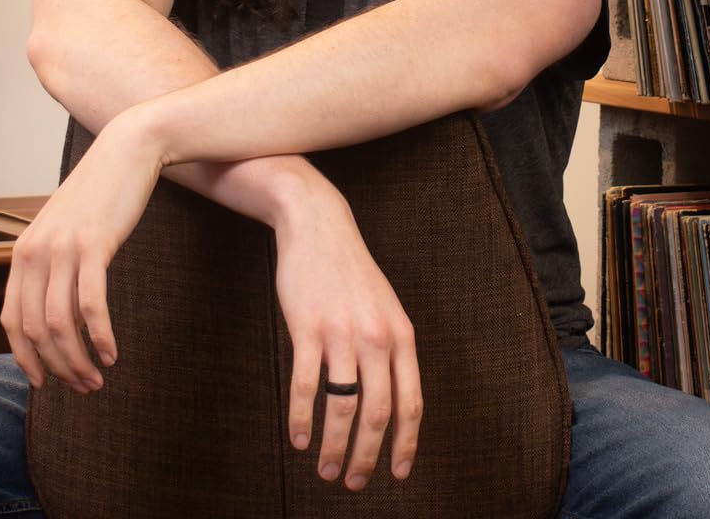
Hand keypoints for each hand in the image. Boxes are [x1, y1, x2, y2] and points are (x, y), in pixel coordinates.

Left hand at [0, 107, 162, 391]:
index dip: (25, 358)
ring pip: (61, 323)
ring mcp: (63, 249)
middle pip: (36, 329)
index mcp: (23, 252)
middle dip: (56, 367)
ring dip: (78, 360)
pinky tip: (112, 353)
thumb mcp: (64, 227)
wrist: (126, 150)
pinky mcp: (94, 245)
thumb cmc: (100, 192)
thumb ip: (52, 261)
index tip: (45, 382)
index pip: (12, 321)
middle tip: (81, 387)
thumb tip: (55, 305)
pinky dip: (100, 335)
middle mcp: (35, 253)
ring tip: (96, 378)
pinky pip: (91, 304)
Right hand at [274, 190, 421, 491]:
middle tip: (354, 483)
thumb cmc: (351, 273)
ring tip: (326, 470)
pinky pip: (306, 386)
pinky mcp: (307, 327)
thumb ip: (392, 349)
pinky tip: (297, 438)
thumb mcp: (385, 308)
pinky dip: (302, 418)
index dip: (405, 443)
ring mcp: (341, 332)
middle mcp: (376, 336)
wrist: (319, 227)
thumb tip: (394, 403)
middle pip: (377, 412)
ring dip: (334, 446)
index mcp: (401, 335)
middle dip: (367, 456)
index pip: (411, 402)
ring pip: (342, 405)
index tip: (397, 473)